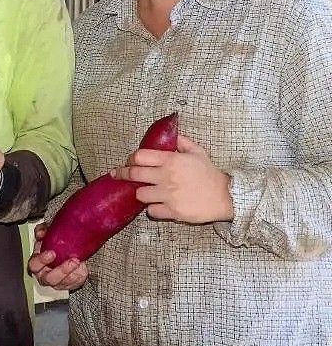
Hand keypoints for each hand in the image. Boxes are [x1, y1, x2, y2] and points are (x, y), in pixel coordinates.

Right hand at [27, 222, 88, 290]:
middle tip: (71, 261)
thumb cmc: (52, 245)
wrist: (66, 253)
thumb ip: (42, 231)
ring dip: (72, 272)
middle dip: (61, 270)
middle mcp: (44, 275)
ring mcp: (57, 282)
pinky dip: (79, 274)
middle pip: (49, 278)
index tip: (52, 253)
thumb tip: (41, 233)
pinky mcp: (68, 284)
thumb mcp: (47, 234)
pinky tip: (82, 267)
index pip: (34, 265)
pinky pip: (74, 283)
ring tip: (78, 261)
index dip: (42, 260)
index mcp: (36, 264)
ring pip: (63, 282)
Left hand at [111, 135, 232, 223]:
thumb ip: (182, 142)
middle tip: (119, 175)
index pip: (139, 156)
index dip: (131, 159)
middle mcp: (166, 177)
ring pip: (140, 194)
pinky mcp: (173, 211)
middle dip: (123, 174)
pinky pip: (152, 211)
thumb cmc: (210, 173)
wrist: (225, 196)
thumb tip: (171, 133)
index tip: (130, 162)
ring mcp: (168, 195)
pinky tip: (157, 205)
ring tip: (145, 191)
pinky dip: (152, 209)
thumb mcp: (197, 152)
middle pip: (134, 174)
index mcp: (170, 160)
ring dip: (140, 193)